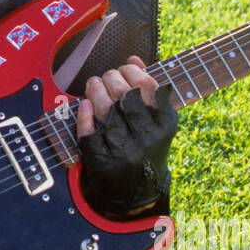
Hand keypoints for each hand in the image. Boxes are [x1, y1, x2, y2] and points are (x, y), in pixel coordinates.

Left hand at [76, 56, 177, 218]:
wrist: (137, 191)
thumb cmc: (146, 145)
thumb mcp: (156, 121)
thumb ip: (147, 89)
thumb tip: (134, 59)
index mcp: (165, 125)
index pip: (148, 86)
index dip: (133, 71)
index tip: (125, 67)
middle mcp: (147, 138)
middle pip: (124, 95)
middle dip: (111, 77)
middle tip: (106, 76)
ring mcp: (125, 151)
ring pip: (105, 110)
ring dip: (95, 90)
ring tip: (93, 84)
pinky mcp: (103, 162)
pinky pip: (89, 133)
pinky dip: (84, 115)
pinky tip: (84, 105)